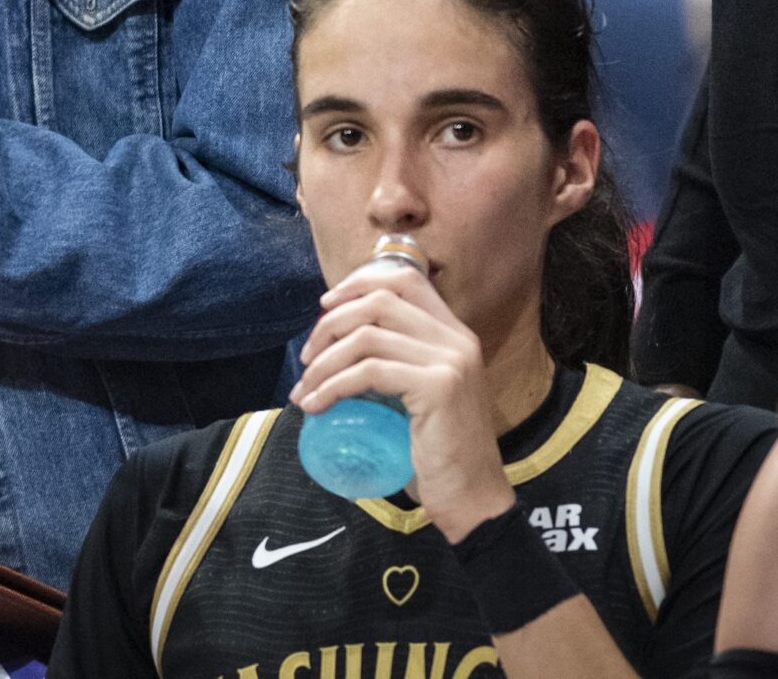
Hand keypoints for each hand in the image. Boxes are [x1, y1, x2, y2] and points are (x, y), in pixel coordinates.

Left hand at [289, 259, 514, 538]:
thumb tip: (337, 345)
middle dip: (331, 324)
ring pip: (367, 337)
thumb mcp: (421, 393)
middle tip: (307, 358)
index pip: (406, 278)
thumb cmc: (439, 450)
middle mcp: (457, 339)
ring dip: (324, 362)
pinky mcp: (439, 387)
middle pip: (378, 301)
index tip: (326, 306)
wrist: (472, 497)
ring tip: (305, 389)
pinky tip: (317, 405)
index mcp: (455, 333)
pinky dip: (333, 386)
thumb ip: (397, 362)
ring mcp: (451, 360)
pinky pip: (369, 373)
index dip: (359, 282)